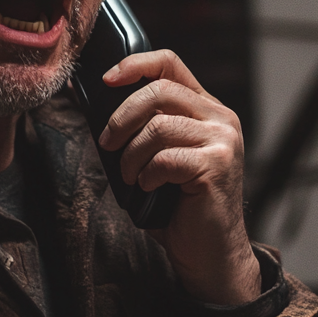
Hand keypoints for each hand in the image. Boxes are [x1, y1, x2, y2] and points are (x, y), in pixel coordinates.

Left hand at [97, 49, 260, 304]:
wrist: (209, 253)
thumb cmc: (178, 207)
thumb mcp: (158, 155)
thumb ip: (143, 125)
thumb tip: (95, 99)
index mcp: (206, 109)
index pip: (170, 63)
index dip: (135, 64)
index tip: (107, 80)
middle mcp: (220, 119)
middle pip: (158, 91)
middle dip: (121, 117)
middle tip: (108, 145)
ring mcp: (223, 141)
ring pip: (158, 126)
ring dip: (132, 155)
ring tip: (132, 177)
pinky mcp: (217, 166)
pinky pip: (165, 158)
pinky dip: (147, 174)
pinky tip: (149, 188)